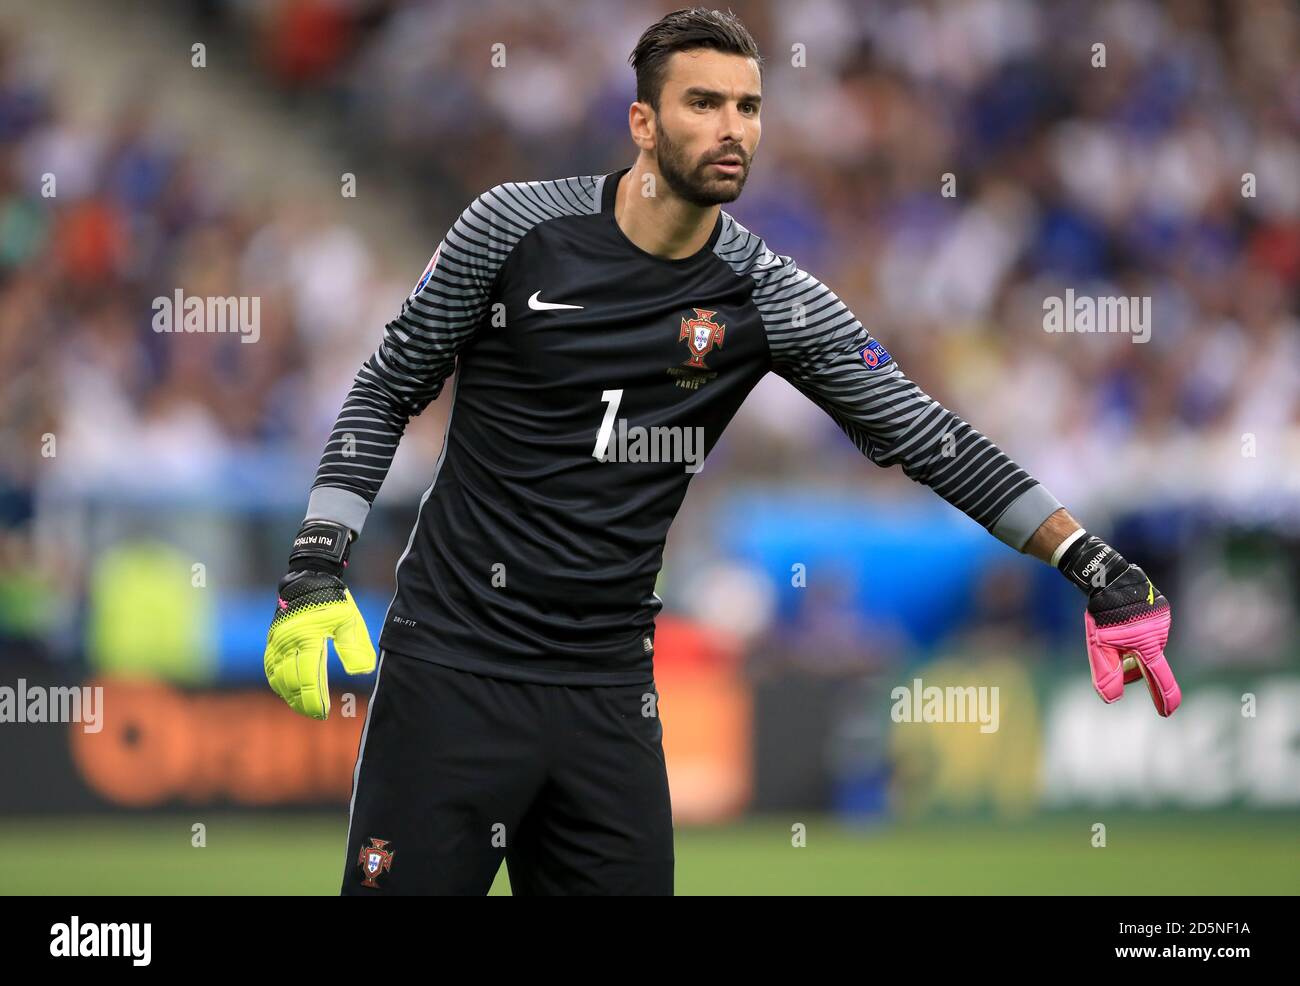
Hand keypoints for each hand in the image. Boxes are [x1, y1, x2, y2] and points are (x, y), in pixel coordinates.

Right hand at [264, 522, 375, 718]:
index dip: (314, 699)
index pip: (308, 678)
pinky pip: (270, 666)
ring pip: (278, 676)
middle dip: (302, 701)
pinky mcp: (272, 639)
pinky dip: (277, 681)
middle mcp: (287, 642)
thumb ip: (355, 647)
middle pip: (292, 681)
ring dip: (289, 694)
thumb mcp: (349, 621)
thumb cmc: (333, 601)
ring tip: (302, 706)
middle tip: (315, 713)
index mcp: (307, 637)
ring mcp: (276, 641)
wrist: (309, 579)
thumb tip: (362, 672)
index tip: (322, 712)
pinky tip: (286, 691)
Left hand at [1084, 564, 1179, 716]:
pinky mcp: (1163, 609)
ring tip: (1117, 630)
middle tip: (1113, 652)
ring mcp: (1164, 621)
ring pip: (1149, 646)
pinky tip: (1126, 619)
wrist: (1109, 578)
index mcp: (1148, 646)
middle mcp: (1161, 635)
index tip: (1167, 712)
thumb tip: (1111, 700)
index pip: (1158, 677)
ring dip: (1135, 647)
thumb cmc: (1103, 613)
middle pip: (1148, 662)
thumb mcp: (1099, 645)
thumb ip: (1107, 673)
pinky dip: (1140, 632)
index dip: (1163, 697)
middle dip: (1132, 665)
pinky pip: (1151, 629)